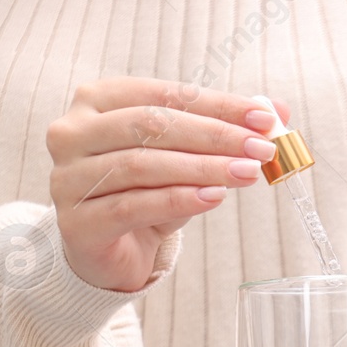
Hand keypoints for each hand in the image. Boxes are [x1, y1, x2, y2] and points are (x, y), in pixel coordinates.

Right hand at [46, 77, 285, 291]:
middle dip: (214, 135)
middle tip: (261, 148)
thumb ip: (225, 132)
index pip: (165, 94)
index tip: (264, 118)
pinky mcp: (76, 222)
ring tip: (248, 174)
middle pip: (151, 125)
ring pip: (143, 165)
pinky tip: (214, 198)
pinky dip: (178, 200)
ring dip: (203, 168)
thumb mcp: (189, 159)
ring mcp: (68, 177)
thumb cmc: (149, 194)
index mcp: (98, 101)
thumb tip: (278, 111)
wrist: (112, 252)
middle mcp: (72, 132)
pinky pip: (132, 206)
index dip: (217, 105)